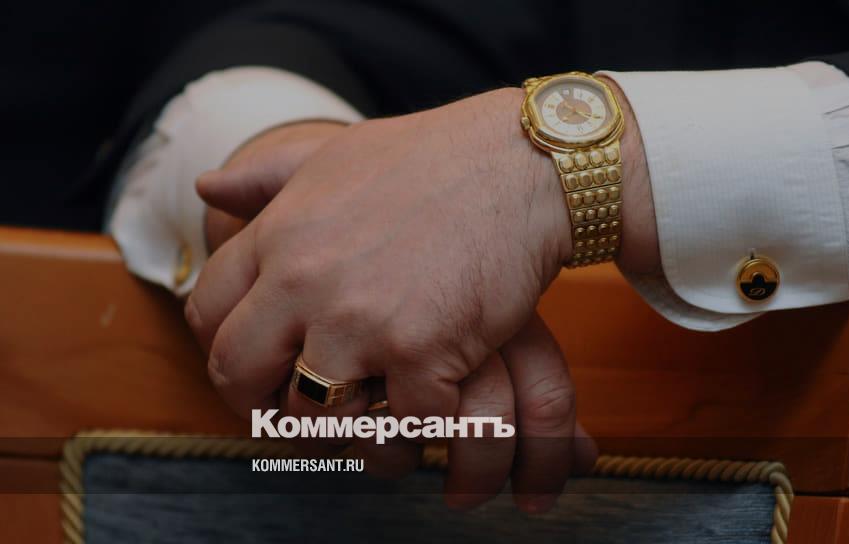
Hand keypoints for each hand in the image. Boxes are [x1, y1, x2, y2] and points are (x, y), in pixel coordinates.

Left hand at [188, 86, 654, 509]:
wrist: (521, 163)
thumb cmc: (433, 157)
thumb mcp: (334, 154)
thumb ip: (264, 176)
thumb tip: (206, 188)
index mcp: (280, 235)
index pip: (205, 313)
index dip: (224, 350)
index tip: (259, 366)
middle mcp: (305, 281)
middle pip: (239, 376)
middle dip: (262, 404)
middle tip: (303, 408)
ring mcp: (363, 321)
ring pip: (314, 415)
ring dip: (344, 423)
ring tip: (376, 408)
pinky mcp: (424, 352)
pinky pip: (401, 424)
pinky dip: (420, 422)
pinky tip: (438, 399)